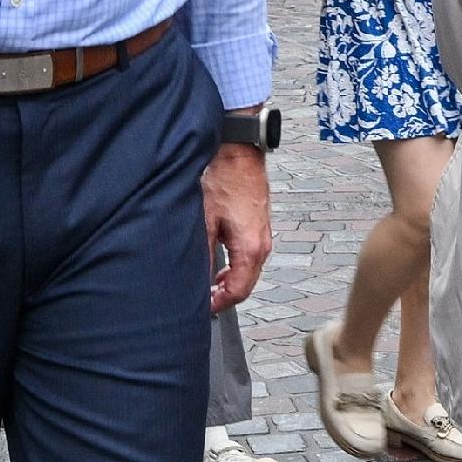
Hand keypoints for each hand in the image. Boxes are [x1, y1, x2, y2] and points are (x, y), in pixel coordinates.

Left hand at [204, 143, 271, 312]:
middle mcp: (262, 246)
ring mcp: (264, 236)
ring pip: (249, 272)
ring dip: (229, 282)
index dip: (218, 304)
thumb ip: (202, 257)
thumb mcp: (204, 223)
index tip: (202, 307)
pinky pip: (251, 258)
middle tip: (202, 299)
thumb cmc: (223, 181)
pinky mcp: (260, 227)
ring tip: (208, 284)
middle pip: (246, 285)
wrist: (240, 154)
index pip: (238, 292)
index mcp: (250, 249)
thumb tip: (197, 282)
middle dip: (224, 296)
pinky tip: (220, 265)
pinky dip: (236, 268)